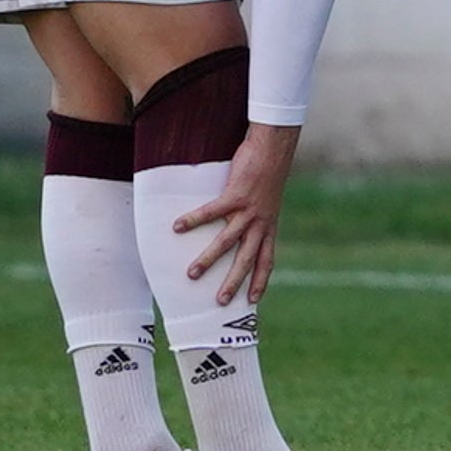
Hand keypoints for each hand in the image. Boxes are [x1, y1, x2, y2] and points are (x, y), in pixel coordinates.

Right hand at [172, 122, 298, 305]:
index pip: (267, 259)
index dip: (261, 280)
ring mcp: (248, 210)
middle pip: (247, 259)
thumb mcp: (266, 200)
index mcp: (269, 226)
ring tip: (191, 274)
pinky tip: (176, 226)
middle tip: (220, 302)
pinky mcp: (236, 195)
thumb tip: (239, 221)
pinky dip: (193, 220)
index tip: (253, 300)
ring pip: (227, 242)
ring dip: (208, 259)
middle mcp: (260, 223)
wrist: (274, 149)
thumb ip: (255, 214)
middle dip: (234, 282)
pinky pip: (211, 212)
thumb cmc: (268, 172)